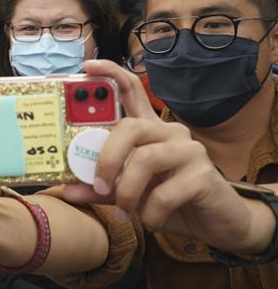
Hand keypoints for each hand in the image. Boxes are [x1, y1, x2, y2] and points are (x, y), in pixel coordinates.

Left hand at [63, 60, 272, 253]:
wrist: (219, 222)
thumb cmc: (172, 200)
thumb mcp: (132, 193)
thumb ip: (102, 188)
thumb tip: (68, 189)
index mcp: (150, 131)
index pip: (132, 91)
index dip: (110, 75)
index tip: (87, 66)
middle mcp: (170, 132)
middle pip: (130, 126)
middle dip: (107, 158)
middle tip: (100, 186)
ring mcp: (189, 151)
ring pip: (145, 160)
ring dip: (127, 192)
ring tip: (126, 212)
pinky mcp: (204, 175)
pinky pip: (165, 193)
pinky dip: (151, 213)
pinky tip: (152, 221)